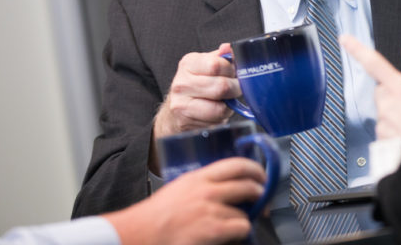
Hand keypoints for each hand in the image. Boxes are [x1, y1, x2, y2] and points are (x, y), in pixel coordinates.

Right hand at [105, 157, 264, 244]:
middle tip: (261, 200)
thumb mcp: (181, 188)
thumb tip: (228, 185)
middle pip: (248, 185)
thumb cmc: (156, 215)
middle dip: (260, 193)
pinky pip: (241, 228)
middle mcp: (207, 191)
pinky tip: (229, 235)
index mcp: (199, 177)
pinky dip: (239, 233)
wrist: (138, 234)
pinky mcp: (211, 230)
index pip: (237, 164)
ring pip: (245, 211)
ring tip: (235, 223)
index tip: (262, 176)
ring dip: (245, 219)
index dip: (256, 169)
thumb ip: (203, 184)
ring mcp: (210, 210)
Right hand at [152, 44, 240, 163]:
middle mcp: (181, 82)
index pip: (217, 65)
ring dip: (229, 105)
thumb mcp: (209, 66)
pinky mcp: (185, 121)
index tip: (234, 74)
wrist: (177, 111)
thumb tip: (228, 47)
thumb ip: (222, 57)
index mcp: (188, 63)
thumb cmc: (198, 85)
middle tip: (235, 90)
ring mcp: (181, 103)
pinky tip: (216, 111)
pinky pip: (216, 119)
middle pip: (222, 86)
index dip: (232, 71)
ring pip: (220, 106)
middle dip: (236, 89)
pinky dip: (222, 116)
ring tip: (225, 101)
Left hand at [340, 35, 400, 138]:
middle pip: (381, 91)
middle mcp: (388, 104)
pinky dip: (393, 133)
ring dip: (394, 116)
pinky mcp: (382, 140)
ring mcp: (384, 123)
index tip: (344, 39)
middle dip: (391, 96)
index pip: (374, 63)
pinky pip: (384, 131)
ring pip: (383, 113)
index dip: (357, 49)